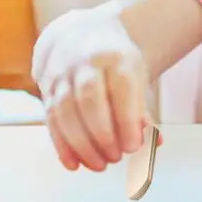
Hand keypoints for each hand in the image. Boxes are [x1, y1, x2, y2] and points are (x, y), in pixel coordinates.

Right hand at [32, 7, 160, 171]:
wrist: (80, 36)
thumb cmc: (116, 63)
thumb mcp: (135, 76)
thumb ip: (142, 110)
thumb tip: (156, 142)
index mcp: (115, 57)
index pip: (121, 88)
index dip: (127, 120)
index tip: (134, 146)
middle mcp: (85, 63)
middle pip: (89, 100)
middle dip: (102, 135)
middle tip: (116, 157)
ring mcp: (61, 75)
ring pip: (64, 112)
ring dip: (81, 145)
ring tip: (99, 164)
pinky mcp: (46, 90)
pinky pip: (50, 120)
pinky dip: (61, 146)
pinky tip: (74, 164)